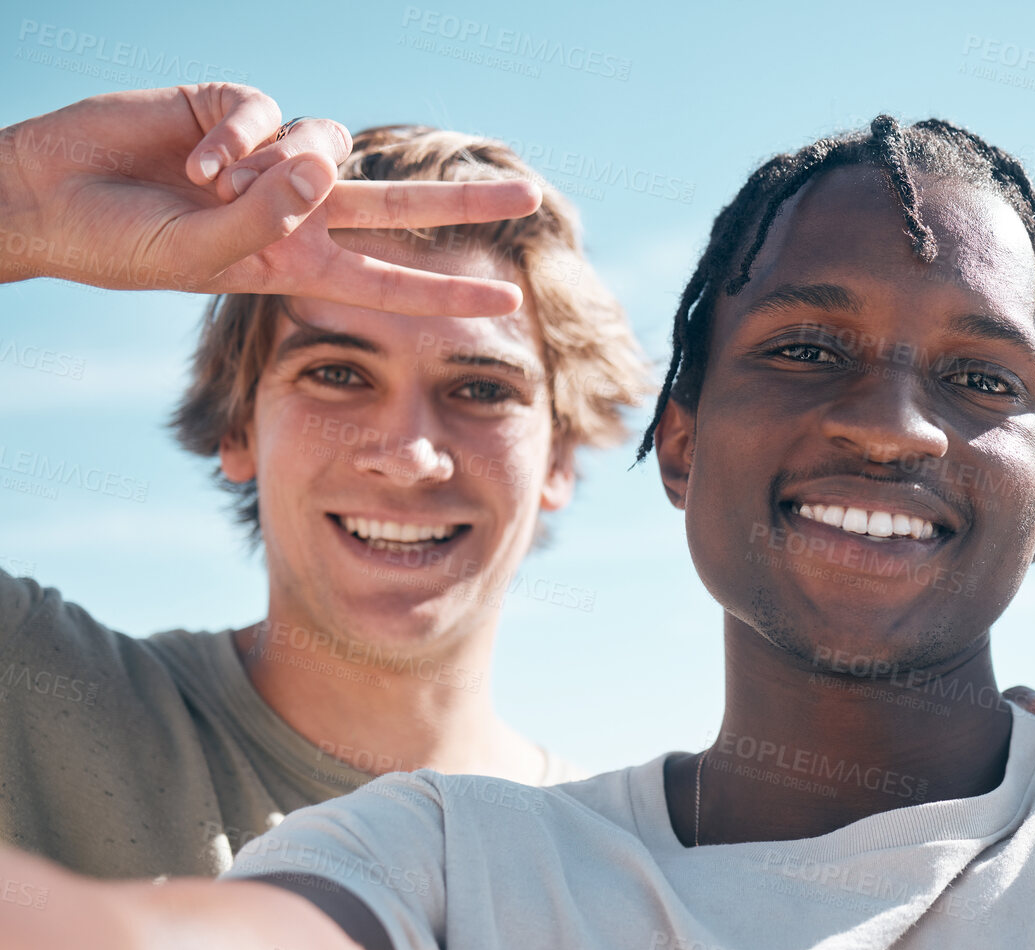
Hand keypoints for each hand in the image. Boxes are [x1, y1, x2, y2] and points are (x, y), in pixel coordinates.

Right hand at [0, 84, 540, 313]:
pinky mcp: (236, 111)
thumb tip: (322, 167)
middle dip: (462, 200)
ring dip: (273, 166)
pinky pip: (268, 113)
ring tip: (208, 185)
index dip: (446, 291)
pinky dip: (236, 136)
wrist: (51, 199)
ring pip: (326, 145)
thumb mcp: (198, 253)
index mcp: (295, 263)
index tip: (507, 300)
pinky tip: (195, 158)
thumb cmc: (121, 242)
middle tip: (530, 196)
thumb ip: (264, 218)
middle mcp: (296, 212)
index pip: (388, 280)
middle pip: (398, 203)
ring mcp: (271, 161)